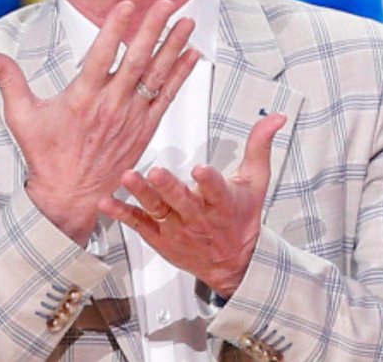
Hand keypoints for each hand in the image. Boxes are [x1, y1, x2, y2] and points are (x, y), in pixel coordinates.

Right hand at [0, 0, 200, 245]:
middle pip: (137, 60)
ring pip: (157, 76)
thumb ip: (9, 80)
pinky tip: (192, 56)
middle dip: (153, 29)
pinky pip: (167, 98)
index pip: (102, 55)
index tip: (127, 5)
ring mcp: (131, 118)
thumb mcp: (22, 117)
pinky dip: (181, 76)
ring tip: (187, 22)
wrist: (71, 197)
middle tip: (165, 3)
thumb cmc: (46, 156)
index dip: (115, 28)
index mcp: (82, 98)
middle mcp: (111, 105)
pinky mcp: (144, 130)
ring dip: (173, 46)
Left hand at [96, 112, 286, 297]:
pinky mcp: (160, 237)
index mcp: (223, 204)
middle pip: (182, 201)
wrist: (233, 264)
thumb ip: (259, 146)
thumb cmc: (241, 218)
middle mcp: (198, 218)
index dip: (209, 181)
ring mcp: (177, 229)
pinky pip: (139, 224)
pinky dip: (122, 213)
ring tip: (128, 178)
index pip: (217, 191)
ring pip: (157, 211)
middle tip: (156, 173)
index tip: (202, 170)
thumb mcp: (255, 181)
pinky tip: (108, 202)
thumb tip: (275, 117)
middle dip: (169, 187)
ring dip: (141, 194)